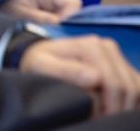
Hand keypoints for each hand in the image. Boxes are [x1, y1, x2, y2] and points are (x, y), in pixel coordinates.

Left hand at [20, 36, 139, 115]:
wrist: (41, 57)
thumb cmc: (39, 63)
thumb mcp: (42, 65)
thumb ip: (65, 71)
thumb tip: (95, 78)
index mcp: (92, 46)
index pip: (113, 83)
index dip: (110, 106)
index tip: (97, 119)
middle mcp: (107, 47)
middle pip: (129, 87)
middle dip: (119, 109)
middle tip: (103, 122)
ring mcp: (116, 56)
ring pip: (137, 88)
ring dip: (126, 106)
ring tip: (106, 116)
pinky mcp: (121, 66)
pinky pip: (138, 87)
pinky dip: (131, 102)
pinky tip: (115, 109)